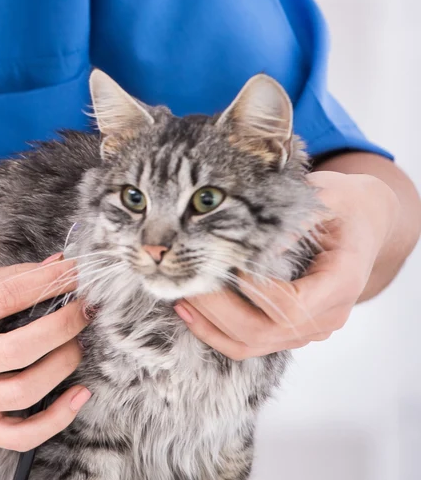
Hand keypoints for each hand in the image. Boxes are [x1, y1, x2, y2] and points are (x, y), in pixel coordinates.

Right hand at [0, 254, 90, 450]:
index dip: (46, 282)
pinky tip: (78, 393)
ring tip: (76, 342)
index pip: (4, 297)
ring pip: (26, 391)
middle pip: (19, 348)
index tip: (74, 272)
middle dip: (63, 325)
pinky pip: (24, 436)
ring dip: (63, 363)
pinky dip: (59, 418)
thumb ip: (5, 278)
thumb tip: (55, 265)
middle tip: (84, 309)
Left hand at [174, 170, 398, 359]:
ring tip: (179, 295)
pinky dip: (218, 330)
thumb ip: (289, 219)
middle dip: (219, 310)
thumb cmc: (342, 203)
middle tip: (186, 281)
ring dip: (212, 325)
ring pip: (256, 345)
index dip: (256, 292)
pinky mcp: (294, 328)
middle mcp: (330, 314)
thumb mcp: (322, 198)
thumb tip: (245, 237)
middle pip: (268, 332)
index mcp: (343, 282)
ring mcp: (312, 327)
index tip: (227, 262)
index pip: (294, 307)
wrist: (364, 219)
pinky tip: (189, 308)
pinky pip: (253, 342)